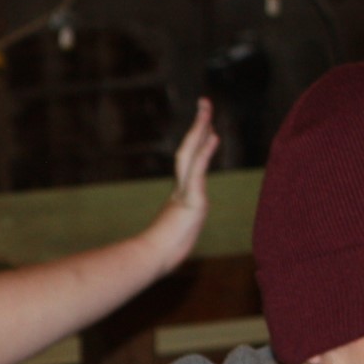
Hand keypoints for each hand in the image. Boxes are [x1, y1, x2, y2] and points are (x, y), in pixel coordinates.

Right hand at [147, 98, 220, 271]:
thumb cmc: (159, 255)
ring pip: (193, 154)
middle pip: (190, 149)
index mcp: (180, 196)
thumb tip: (166, 243)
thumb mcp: (174, 240)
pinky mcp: (191, 202)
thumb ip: (173, 234)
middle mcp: (182, 189)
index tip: (206, 127)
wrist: (151, 260)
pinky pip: (198, 173)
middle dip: (199, 125)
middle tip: (205, 103)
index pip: (191, 163)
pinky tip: (212, 136)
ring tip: (207, 109)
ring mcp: (186, 193)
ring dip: (200, 130)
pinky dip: (204, 154)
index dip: (199, 143)